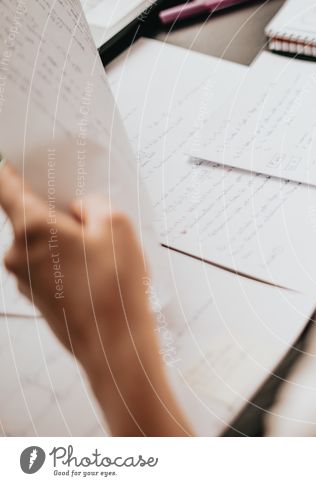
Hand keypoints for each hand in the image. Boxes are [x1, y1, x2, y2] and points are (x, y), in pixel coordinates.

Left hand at [0, 161, 150, 360]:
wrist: (114, 344)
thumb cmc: (115, 286)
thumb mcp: (118, 226)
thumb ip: (93, 204)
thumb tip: (79, 209)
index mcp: (31, 227)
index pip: (4, 186)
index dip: (7, 168)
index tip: (7, 158)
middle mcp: (17, 252)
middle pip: (31, 216)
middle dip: (61, 213)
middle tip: (94, 221)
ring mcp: (24, 278)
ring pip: (43, 243)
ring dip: (68, 241)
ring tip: (104, 256)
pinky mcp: (37, 297)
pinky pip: (50, 266)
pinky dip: (70, 264)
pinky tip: (98, 275)